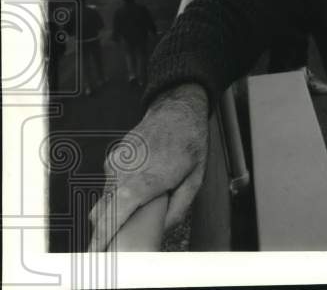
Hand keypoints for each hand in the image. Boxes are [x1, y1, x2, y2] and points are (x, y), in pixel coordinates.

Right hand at [87, 83, 209, 250]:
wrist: (177, 110)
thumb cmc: (189, 144)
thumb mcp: (195, 179)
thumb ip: (178, 208)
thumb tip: (161, 229)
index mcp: (145, 180)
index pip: (115, 214)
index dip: (103, 235)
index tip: (96, 251)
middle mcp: (124, 172)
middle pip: (103, 212)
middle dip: (107, 229)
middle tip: (121, 237)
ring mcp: (115, 163)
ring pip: (105, 198)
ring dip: (116, 208)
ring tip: (141, 202)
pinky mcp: (112, 158)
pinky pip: (110, 184)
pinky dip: (118, 192)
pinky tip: (139, 185)